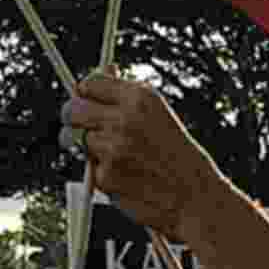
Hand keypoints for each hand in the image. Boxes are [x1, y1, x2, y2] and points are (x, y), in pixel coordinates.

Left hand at [60, 70, 223, 239]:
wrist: (196, 197)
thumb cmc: (180, 157)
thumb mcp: (159, 114)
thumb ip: (126, 95)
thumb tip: (106, 71)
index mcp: (141, 98)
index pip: (90, 83)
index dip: (84, 93)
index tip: (85, 100)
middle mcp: (125, 119)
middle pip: (73, 109)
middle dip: (74, 118)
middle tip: (85, 127)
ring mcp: (113, 148)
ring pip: (76, 140)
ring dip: (88, 148)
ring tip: (117, 155)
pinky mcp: (105, 176)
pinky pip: (88, 168)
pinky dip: (101, 173)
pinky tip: (125, 174)